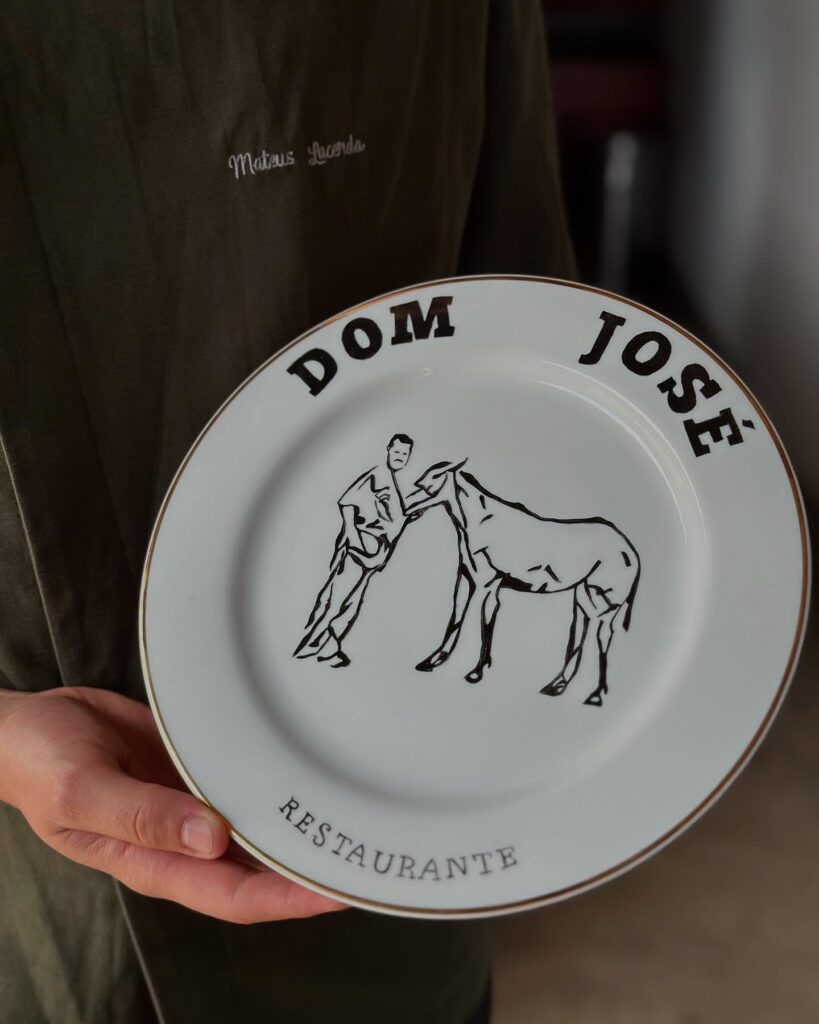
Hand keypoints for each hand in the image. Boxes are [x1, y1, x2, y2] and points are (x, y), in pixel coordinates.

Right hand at [0, 687, 346, 923]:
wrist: (26, 723)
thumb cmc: (39, 765)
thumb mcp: (81, 792)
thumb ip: (142, 817)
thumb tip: (211, 839)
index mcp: (156, 860)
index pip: (238, 895)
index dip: (291, 899)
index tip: (339, 889)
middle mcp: (183, 837)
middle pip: (261, 866)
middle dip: (311, 865)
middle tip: (366, 846)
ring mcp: (191, 801)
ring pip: (258, 822)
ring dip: (298, 821)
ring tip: (351, 809)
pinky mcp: (195, 765)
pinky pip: (243, 775)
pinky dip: (272, 777)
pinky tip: (303, 764)